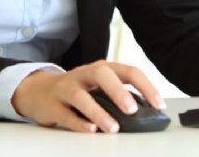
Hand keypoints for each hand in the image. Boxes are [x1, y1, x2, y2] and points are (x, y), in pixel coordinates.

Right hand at [11, 60, 164, 132]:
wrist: (39, 91)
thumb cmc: (78, 90)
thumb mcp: (98, 87)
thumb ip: (118, 95)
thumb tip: (147, 113)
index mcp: (102, 69)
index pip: (128, 71)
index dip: (145, 86)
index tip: (158, 104)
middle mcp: (84, 75)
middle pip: (101, 74)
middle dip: (118, 91)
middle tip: (132, 110)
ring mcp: (66, 88)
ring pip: (81, 96)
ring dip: (98, 111)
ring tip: (113, 128)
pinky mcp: (52, 105)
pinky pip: (65, 114)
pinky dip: (79, 123)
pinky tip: (91, 130)